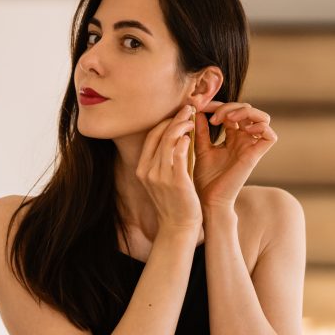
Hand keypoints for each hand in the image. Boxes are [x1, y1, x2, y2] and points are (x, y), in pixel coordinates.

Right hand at [136, 104, 201, 232]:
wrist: (178, 226)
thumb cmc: (175, 202)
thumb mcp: (163, 180)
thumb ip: (165, 160)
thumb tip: (175, 139)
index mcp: (142, 169)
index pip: (151, 137)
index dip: (164, 122)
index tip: (178, 114)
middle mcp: (147, 171)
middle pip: (159, 135)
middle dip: (174, 119)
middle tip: (188, 108)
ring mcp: (160, 176)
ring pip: (168, 141)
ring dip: (181, 125)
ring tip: (192, 118)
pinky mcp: (175, 181)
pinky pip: (178, 153)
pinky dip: (184, 141)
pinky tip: (192, 135)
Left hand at [192, 101, 276, 209]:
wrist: (208, 198)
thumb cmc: (204, 178)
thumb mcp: (200, 148)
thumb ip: (201, 131)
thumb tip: (196, 110)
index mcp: (231, 137)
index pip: (232, 111)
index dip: (218, 105)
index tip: (200, 108)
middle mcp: (244, 140)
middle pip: (247, 110)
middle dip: (229, 106)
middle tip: (213, 116)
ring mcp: (251, 147)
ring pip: (262, 118)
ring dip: (245, 111)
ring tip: (227, 119)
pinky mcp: (256, 156)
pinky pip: (270, 135)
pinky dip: (260, 126)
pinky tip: (240, 129)